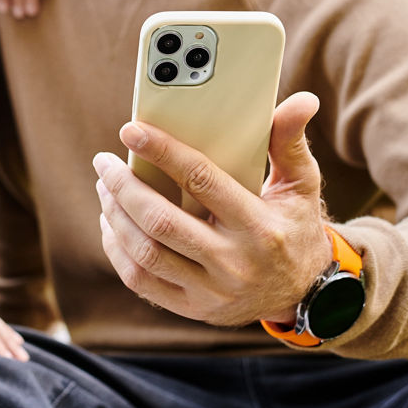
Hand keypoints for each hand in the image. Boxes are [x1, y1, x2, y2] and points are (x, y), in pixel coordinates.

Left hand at [91, 92, 331, 326]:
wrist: (303, 294)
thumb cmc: (295, 227)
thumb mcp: (301, 185)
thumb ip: (289, 141)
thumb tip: (302, 100)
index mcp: (259, 226)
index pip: (201, 180)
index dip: (162, 152)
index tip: (131, 131)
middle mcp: (233, 263)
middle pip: (161, 221)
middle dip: (123, 187)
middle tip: (105, 162)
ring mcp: (211, 290)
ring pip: (145, 252)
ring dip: (115, 216)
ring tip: (105, 188)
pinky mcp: (193, 308)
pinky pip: (141, 280)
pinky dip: (118, 249)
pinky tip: (111, 224)